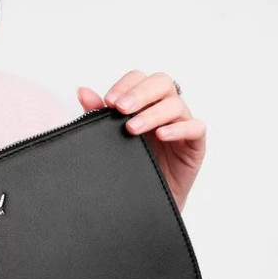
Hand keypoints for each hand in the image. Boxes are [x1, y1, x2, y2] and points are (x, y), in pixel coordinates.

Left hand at [77, 71, 205, 209]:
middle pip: (161, 82)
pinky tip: (161, 135)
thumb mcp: (110, 137)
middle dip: (139, 93)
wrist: (143, 200)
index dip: (125, 85)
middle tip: (120, 108)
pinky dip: (178, 129)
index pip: (139, 78)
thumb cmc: (129, 163)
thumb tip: (82, 91)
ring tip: (132, 128)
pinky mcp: (195, 143)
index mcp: (145, 102)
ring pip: (175, 105)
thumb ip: (98, 113)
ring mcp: (182, 123)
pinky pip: (195, 128)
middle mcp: (164, 108)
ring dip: (152, 114)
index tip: (109, 101)